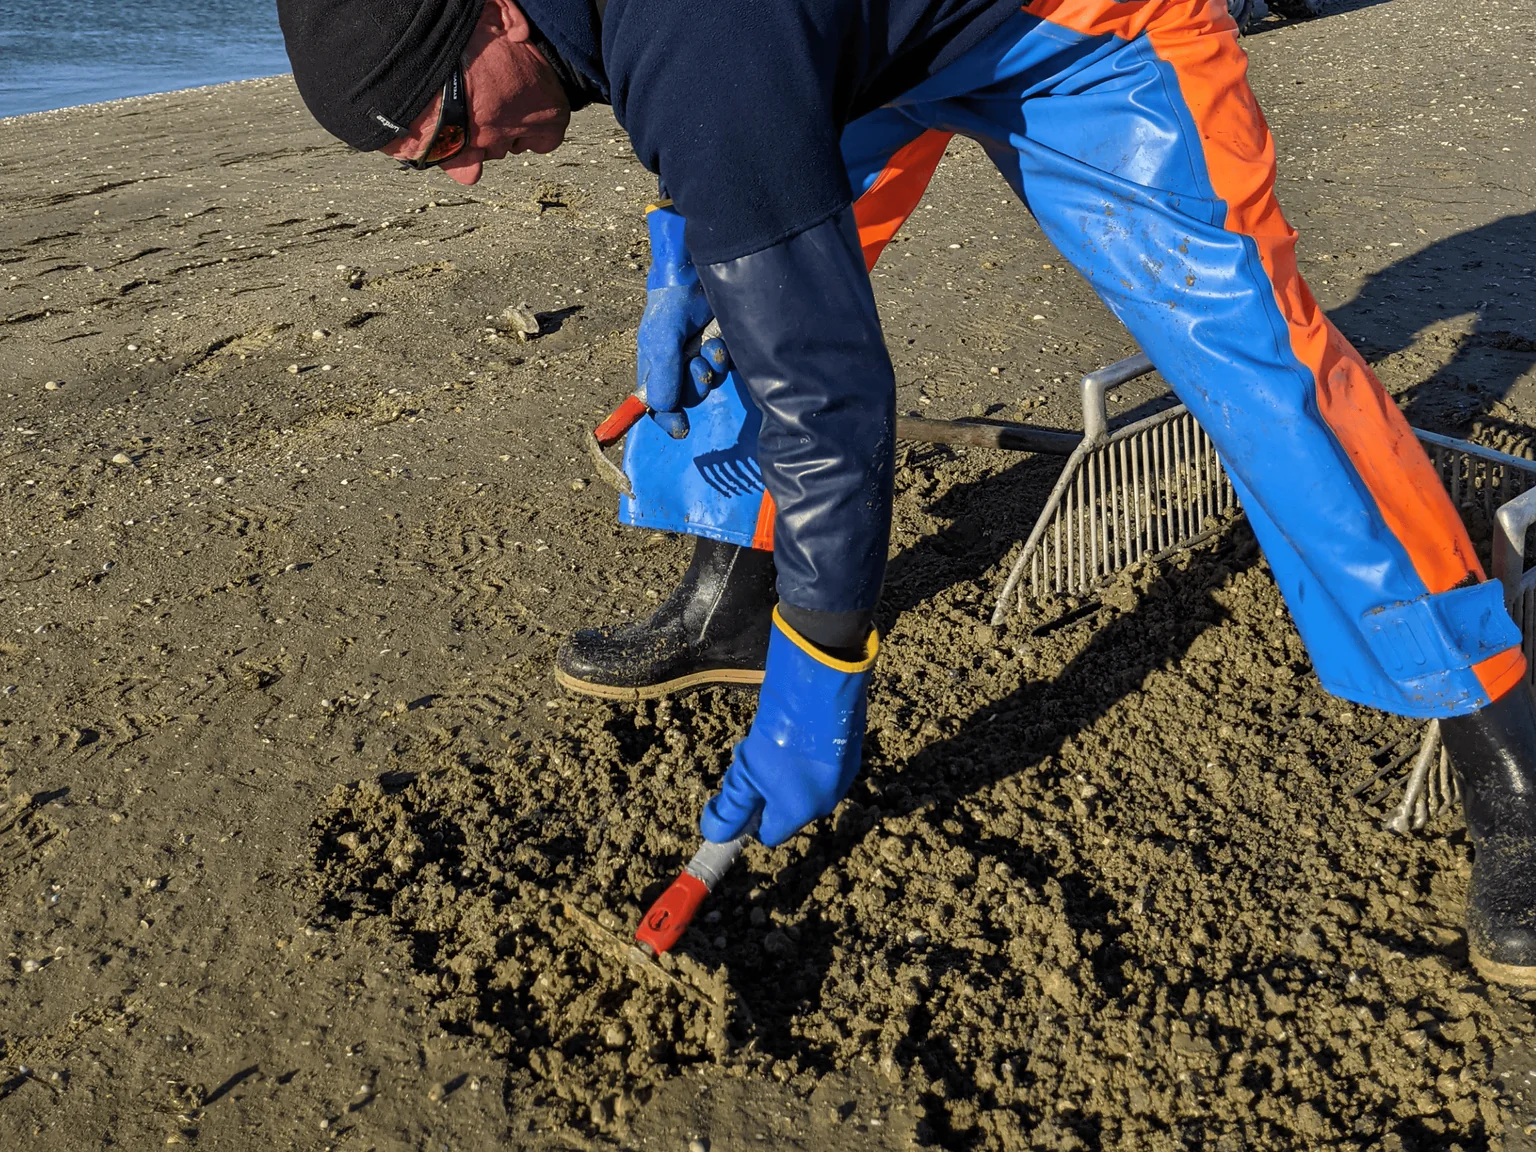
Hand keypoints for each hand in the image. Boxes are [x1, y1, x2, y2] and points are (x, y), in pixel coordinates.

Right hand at [636, 204, 730, 437]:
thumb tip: (663, 408)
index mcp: (654, 365)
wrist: (697, 272)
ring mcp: (699, 355)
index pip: (656, 403)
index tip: (681, 429)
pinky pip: (725, 367)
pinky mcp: (720, 346)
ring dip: (710, 370)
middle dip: (693, 386)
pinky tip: (720, 342)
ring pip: (708, 382)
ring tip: (709, 348)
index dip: (667, 418)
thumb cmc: (671, 303)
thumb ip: (662, 374)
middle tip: (696, 366)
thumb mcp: (661, 340)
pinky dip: (723, 358)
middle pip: (686, 396)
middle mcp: (676, 364)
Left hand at [700, 609, 877, 846]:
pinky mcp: (851, 753)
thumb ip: (732, 807)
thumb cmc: (780, 735)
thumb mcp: (746, 772)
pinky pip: (822, 765)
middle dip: (767, 790)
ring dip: (787, 772)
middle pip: (787, 809)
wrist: (822, 689)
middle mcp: (826, 801)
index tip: (740, 797)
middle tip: (754, 761)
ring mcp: (842, 776)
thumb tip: (715, 833)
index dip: (750, 820)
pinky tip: (798, 730)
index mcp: (800, 812)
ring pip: (804, 785)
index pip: (770, 834)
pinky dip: (808, 755)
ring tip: (775, 740)